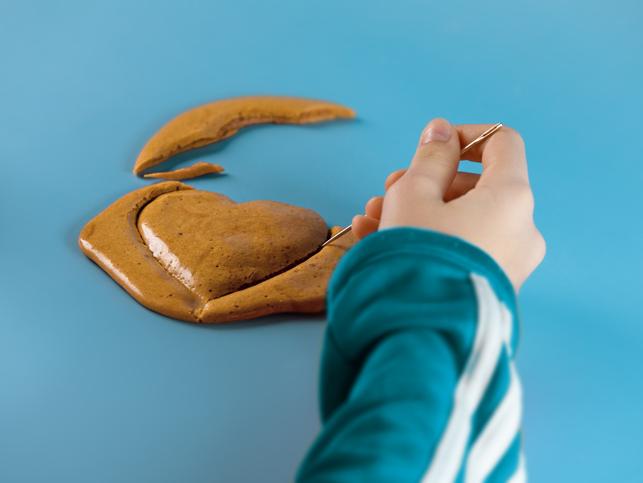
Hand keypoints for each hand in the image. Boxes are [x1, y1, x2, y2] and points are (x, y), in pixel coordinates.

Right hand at [352, 118, 545, 292]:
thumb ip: (430, 157)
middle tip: (387, 190)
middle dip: (425, 182)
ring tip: (369, 219)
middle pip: (475, 186)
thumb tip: (442, 130)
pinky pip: (460, 249)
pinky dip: (428, 239)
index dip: (466, 136)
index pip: (503, 144)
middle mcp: (521, 230)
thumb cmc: (416, 256)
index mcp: (511, 198)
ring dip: (416, 212)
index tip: (431, 147)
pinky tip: (378, 239)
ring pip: (461, 220)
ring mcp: (508, 262)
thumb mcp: (413, 196)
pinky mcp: (490, 286)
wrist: (421, 334)